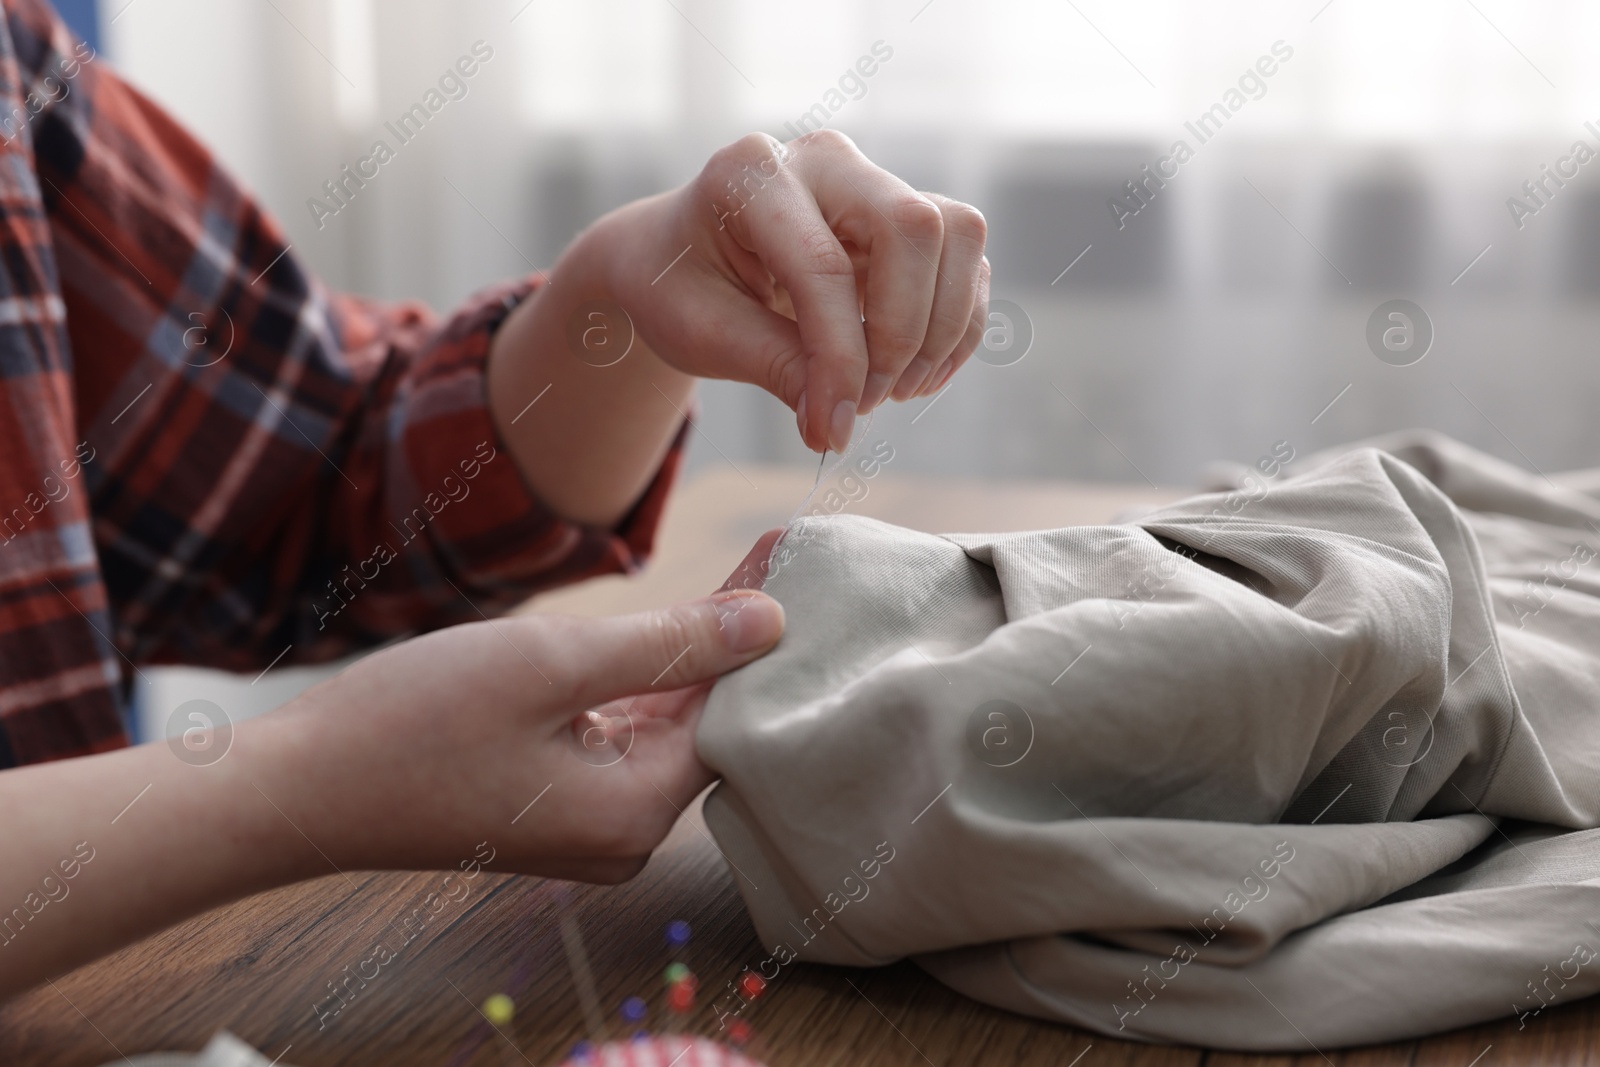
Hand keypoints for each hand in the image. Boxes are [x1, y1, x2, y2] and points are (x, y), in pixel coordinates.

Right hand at [266, 531, 786, 883]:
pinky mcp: (553, 805)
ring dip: (691, 656)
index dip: (766, 633)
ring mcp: (587, 825)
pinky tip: (672, 628)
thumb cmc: (416, 723)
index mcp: (637, 813)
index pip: (736, 715)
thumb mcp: (553, 664)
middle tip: (775, 554)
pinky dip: (644, 684)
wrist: (301, 789)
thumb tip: (772, 622)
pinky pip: (620, 739)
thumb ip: (668, 646)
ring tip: (744, 574)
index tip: (792, 558)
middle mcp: (625, 836)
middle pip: (705, 723)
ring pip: (664, 728)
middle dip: (736, 639)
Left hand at [607, 130, 990, 451]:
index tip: (834, 426)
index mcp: (752, 174)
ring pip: (957, 235)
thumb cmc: (677, 287)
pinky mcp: (906, 217)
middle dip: (901, 333)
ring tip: (890, 391)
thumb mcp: (703, 333)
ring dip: (939, 330)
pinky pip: (965, 262)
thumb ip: (774, 368)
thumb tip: (836, 426)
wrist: (677, 260)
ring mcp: (872, 182)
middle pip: (914, 228)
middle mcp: (822, 161)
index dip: (840, 357)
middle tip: (863, 401)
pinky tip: (913, 375)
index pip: (823, 265)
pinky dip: (955, 327)